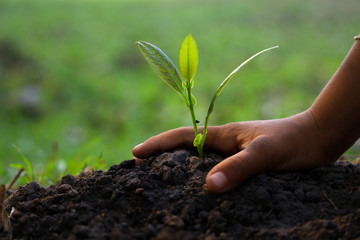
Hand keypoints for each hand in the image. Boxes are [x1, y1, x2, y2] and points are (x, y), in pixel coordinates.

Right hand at [132, 109, 336, 193]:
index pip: (182, 137)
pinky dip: (199, 177)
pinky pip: (214, 169)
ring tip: (160, 181)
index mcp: (223, 135)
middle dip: (161, 156)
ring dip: (177, 167)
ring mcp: (232, 153)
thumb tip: (208, 186)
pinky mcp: (242, 163)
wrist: (316, 138)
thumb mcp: (265, 153)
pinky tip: (197, 189)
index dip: (158, 144)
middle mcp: (224, 143)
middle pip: (184, 147)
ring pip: (197, 160)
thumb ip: (239, 167)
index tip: (136, 153)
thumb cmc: (292, 141)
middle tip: (140, 170)